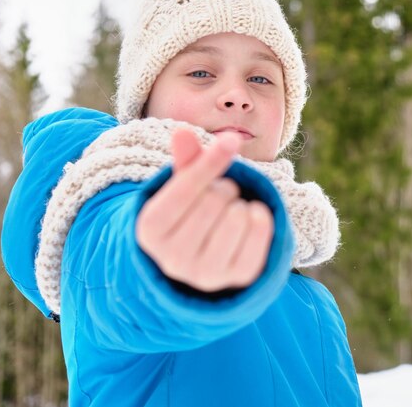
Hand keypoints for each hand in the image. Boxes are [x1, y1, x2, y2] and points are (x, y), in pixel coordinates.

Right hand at [136, 129, 273, 291]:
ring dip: (240, 203)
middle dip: (224, 188)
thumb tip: (183, 132)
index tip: (231, 140)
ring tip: (230, 212)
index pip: (185, 188)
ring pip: (238, 216)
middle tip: (220, 196)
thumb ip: (185, 160)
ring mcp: (206, 275)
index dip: (211, 160)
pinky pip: (260, 231)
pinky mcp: (238, 279)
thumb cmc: (190, 214)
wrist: (203, 262)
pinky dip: (261, 216)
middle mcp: (173, 259)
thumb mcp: (182, 187)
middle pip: (215, 200)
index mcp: (150, 230)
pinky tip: (249, 219)